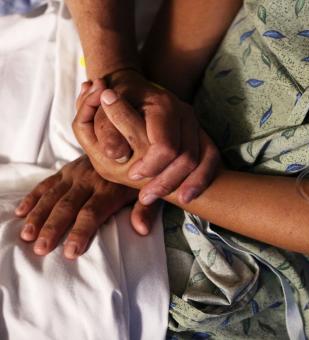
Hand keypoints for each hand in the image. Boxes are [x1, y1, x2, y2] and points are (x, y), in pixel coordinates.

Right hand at [14, 156, 159, 259]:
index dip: (81, 232)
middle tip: (40, 248)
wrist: (128, 142)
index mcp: (110, 188)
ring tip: (27, 236)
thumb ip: (145, 210)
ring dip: (38, 216)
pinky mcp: (66, 169)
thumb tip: (142, 230)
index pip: (92, 212)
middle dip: (53, 228)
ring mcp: (75, 173)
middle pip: (68, 207)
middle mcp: (90, 180)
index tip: (71, 252)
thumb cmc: (139, 175)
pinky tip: (21, 212)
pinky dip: (33, 197)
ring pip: (53, 196)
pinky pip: (46, 183)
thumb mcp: (148, 190)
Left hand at [86, 69, 218, 203]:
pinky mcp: (200, 133)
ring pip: (202, 160)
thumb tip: (119, 156)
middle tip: (145, 196)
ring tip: (164, 199)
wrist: (133, 88)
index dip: (150, 166)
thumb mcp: (102, 110)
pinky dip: (202, 179)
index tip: (132, 176)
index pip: (165, 146)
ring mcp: (195, 123)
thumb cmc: (115, 100)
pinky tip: (186, 196)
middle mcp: (185, 113)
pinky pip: (211, 159)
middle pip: (187, 157)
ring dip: (185, 184)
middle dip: (166, 182)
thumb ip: (106, 131)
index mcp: (163, 105)